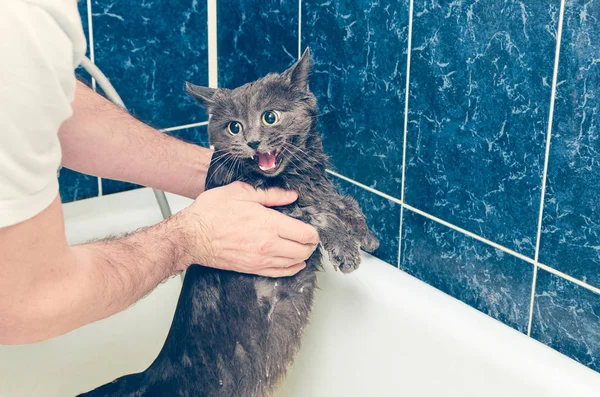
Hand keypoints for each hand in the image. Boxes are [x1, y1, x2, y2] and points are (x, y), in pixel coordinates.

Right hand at [178, 181, 319, 276]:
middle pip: (304, 250)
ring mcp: (261, 260)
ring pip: (294, 263)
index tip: (312, 227)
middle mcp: (269, 245)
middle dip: (310, 244)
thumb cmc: (212, 213)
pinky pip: (280, 273)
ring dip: (303, 256)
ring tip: (303, 247)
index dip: (313, 231)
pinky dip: (292, 269)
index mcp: (270, 224)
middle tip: (309, 237)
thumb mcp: (242, 193)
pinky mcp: (252, 269)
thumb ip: (271, 195)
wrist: (192, 236)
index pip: (306, 233)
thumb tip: (291, 196)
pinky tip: (295, 263)